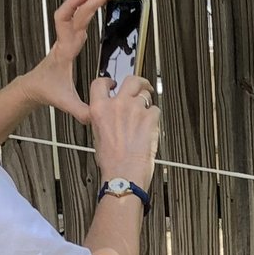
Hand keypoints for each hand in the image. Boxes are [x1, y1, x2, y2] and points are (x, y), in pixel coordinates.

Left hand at [31, 0, 123, 123]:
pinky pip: (77, 16)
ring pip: (77, 10)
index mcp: (65, 50)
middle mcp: (66, 39)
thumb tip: (97, 117)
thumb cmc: (48, 91)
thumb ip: (83, 111)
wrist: (33, 86)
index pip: (70, 21)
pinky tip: (95, 1)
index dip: (79, 6)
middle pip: (78, 10)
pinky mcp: (70, 38)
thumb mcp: (66, 103)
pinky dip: (86, 5)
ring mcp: (67, 37)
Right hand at [89, 68, 158, 188]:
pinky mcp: (150, 117)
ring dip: (147, 102)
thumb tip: (113, 113)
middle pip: (131, 80)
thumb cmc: (111, 162)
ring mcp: (135, 109)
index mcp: (99, 109)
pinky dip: (154, 118)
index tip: (114, 83)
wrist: (124, 174)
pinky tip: (150, 129)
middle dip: (138, 82)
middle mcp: (117, 105)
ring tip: (145, 116)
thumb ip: (105, 117)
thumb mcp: (97, 135)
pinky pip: (156, 110)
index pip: (100, 83)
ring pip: (146, 95)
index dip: (109, 81)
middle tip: (143, 86)